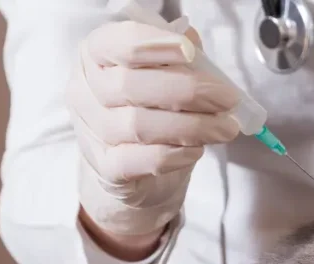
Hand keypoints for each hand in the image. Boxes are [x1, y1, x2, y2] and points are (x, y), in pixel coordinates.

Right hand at [66, 17, 240, 256]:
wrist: (137, 172)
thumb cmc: (153, 111)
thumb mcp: (167, 75)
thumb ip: (179, 56)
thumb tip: (192, 41)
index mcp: (96, 55)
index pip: (116, 43)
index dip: (153, 45)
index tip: (189, 52)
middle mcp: (85, 91)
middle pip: (130, 85)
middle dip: (188, 91)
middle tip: (228, 99)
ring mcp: (91, 132)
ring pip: (138, 126)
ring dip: (192, 126)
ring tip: (225, 128)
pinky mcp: (107, 169)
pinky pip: (142, 160)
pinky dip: (176, 154)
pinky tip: (197, 150)